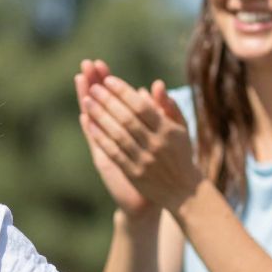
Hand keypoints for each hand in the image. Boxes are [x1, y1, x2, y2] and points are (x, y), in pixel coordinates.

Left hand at [79, 70, 199, 212]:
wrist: (184, 191)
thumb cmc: (181, 154)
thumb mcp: (182, 129)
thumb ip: (169, 106)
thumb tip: (157, 84)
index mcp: (168, 131)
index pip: (142, 107)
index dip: (123, 92)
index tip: (108, 80)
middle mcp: (156, 144)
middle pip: (127, 118)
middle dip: (108, 101)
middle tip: (94, 87)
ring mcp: (144, 160)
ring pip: (118, 135)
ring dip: (100, 116)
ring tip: (87, 101)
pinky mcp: (134, 174)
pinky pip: (114, 153)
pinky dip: (101, 137)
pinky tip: (89, 124)